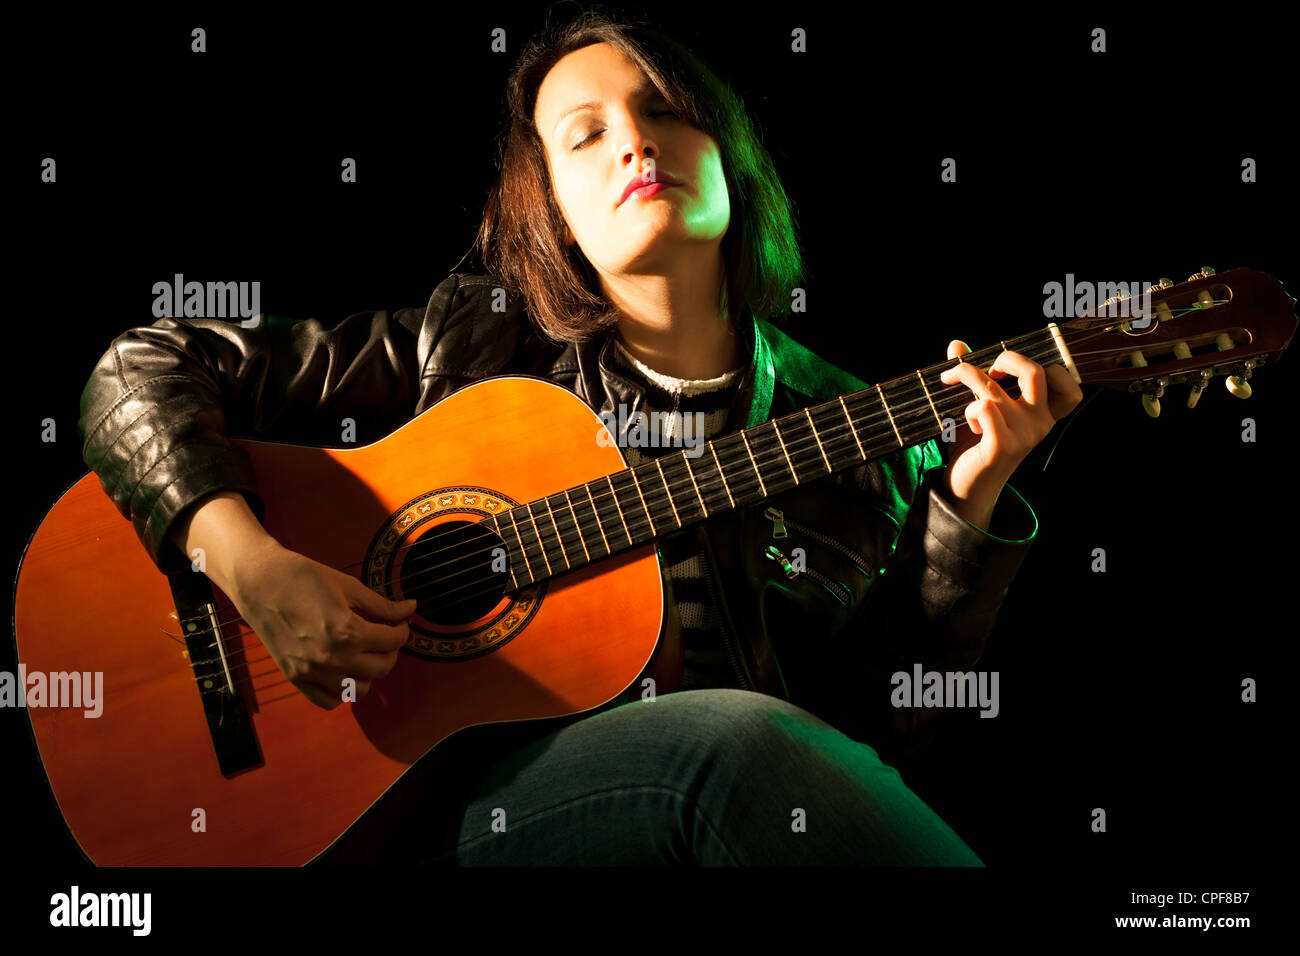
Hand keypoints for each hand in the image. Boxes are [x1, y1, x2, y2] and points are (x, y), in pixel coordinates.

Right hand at [227, 539, 416, 708]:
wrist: (259, 583)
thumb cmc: (304, 578)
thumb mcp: (349, 586)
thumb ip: (382, 605)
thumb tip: (411, 609)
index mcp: (347, 631)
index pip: (392, 641)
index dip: (403, 630)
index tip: (400, 623)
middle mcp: (332, 658)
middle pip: (382, 668)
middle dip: (391, 651)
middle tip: (386, 637)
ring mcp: (312, 672)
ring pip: (360, 690)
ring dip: (370, 673)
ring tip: (365, 653)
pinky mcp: (296, 678)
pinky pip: (329, 701)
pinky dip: (342, 691)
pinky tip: (344, 671)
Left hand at [937, 340, 1082, 529]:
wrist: (966, 487)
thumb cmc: (975, 445)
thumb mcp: (980, 407)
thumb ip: (974, 375)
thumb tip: (956, 343)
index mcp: (1044, 415)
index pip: (1070, 387)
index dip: (1051, 369)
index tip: (1017, 370)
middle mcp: (1040, 424)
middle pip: (1036, 371)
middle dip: (1006, 358)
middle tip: (985, 368)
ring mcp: (1023, 435)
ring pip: (992, 388)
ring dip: (966, 380)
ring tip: (952, 388)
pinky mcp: (1002, 445)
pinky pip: (981, 408)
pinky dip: (967, 410)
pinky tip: (968, 426)